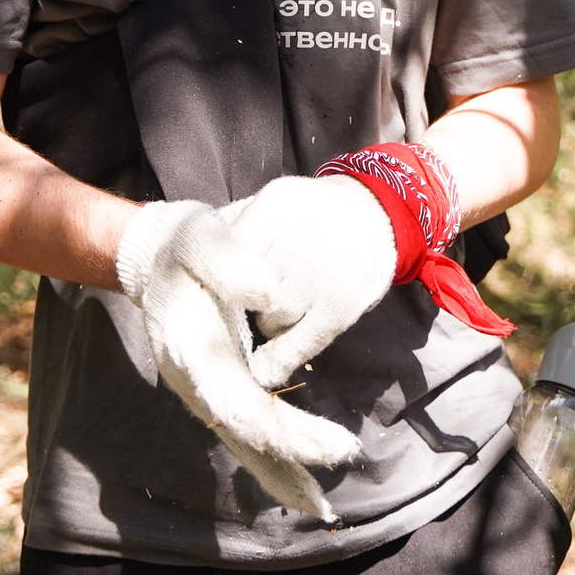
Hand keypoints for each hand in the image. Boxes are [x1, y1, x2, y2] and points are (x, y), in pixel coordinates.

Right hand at [114, 200, 358, 517]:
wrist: (154, 257)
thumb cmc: (180, 247)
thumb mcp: (197, 236)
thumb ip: (227, 260)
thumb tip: (270, 292)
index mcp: (192, 350)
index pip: (241, 403)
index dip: (287, 429)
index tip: (334, 441)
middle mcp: (197, 383)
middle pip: (247, 432)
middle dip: (294, 454)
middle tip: (345, 455)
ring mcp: (207, 392)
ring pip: (245, 443)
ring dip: (282, 473)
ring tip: (320, 507)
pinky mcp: (220, 390)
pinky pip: (249, 432)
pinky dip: (274, 462)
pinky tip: (301, 485)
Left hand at [218, 174, 397, 388]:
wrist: (376, 214)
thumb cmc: (309, 217)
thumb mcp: (274, 208)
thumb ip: (238, 235)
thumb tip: (198, 280)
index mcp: (275, 205)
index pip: (228, 252)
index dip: (220, 278)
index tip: (214, 292)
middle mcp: (300, 236)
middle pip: (248, 290)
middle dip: (245, 303)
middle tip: (250, 305)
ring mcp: (324, 273)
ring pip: (271, 319)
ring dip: (267, 326)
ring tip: (278, 314)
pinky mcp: (342, 306)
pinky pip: (299, 344)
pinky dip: (279, 361)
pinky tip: (266, 369)